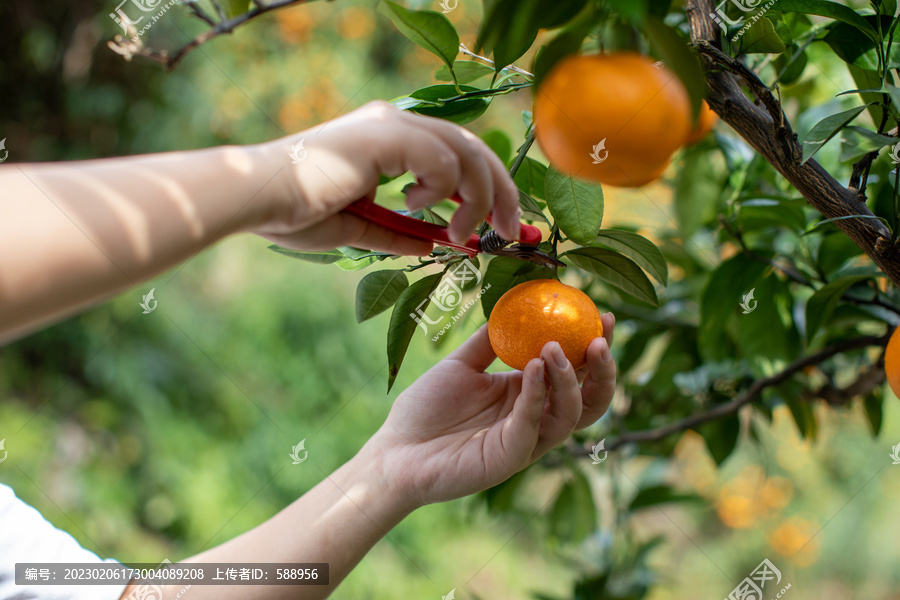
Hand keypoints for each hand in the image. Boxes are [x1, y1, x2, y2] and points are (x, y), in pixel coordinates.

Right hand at [252, 101, 520, 255]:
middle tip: (509, 231)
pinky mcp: (386, 134)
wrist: (259, 198)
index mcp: (393, 140)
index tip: (507, 225)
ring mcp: (393, 124)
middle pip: (475, 148)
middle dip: (501, 192)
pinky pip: (441, 158)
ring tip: (462, 232)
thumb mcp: (362, 229)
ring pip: (466, 151)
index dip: (491, 188)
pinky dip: (441, 189)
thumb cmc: (297, 212)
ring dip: (476, 198)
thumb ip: (399, 233)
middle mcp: (398, 123)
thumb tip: (433, 246)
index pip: (460, 155)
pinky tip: (413, 205)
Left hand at [368, 314, 616, 508]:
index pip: (575, 371)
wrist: (396, 449)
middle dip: (602, 369)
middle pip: (589, 399)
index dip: (594, 345)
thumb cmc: (425, 410)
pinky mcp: (509, 458)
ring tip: (555, 347)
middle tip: (600, 337)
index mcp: (528, 395)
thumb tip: (512, 305)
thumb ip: (487, 341)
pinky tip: (532, 367)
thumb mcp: (460, 365)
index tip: (602, 315)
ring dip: (569, 380)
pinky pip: (531, 426)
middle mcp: (535, 419)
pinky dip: (536, 395)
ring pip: (569, 416)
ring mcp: (525, 441)